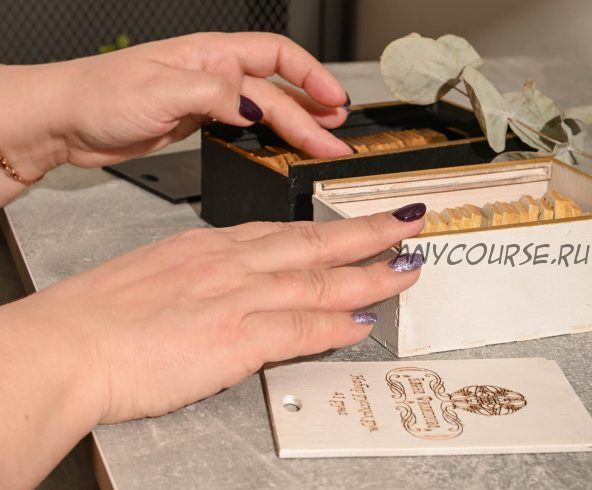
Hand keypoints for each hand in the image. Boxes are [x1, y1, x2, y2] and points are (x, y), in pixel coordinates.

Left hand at [0, 32, 351, 179]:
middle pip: (277, 90)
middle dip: (310, 113)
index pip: (275, 56)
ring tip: (320, 142)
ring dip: (295, 126)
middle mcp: (214, 74)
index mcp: (209, 54)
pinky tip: (279, 146)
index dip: (311, 75)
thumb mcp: (160, 90)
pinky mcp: (199, 123)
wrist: (69, 121)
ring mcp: (208, 100)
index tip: (334, 99)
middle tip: (335, 137)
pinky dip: (268, 138)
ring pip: (264, 111)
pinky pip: (245, 128)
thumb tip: (253, 107)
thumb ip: (213, 96)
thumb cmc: (101, 95)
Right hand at [12, 206, 424, 422]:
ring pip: (320, 280)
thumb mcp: (159, 275)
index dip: (325, 231)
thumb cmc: (100, 313)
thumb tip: (231, 289)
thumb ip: (204, 280)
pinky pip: (301, 328)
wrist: (69, 344)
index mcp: (210, 247)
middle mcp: (231, 263)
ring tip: (406, 268)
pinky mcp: (236, 336)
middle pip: (314, 244)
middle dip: (367, 233)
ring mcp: (237, 296)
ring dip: (370, 274)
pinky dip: (336, 324)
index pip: (283, 234)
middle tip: (404, 225)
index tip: (351, 227)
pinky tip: (363, 320)